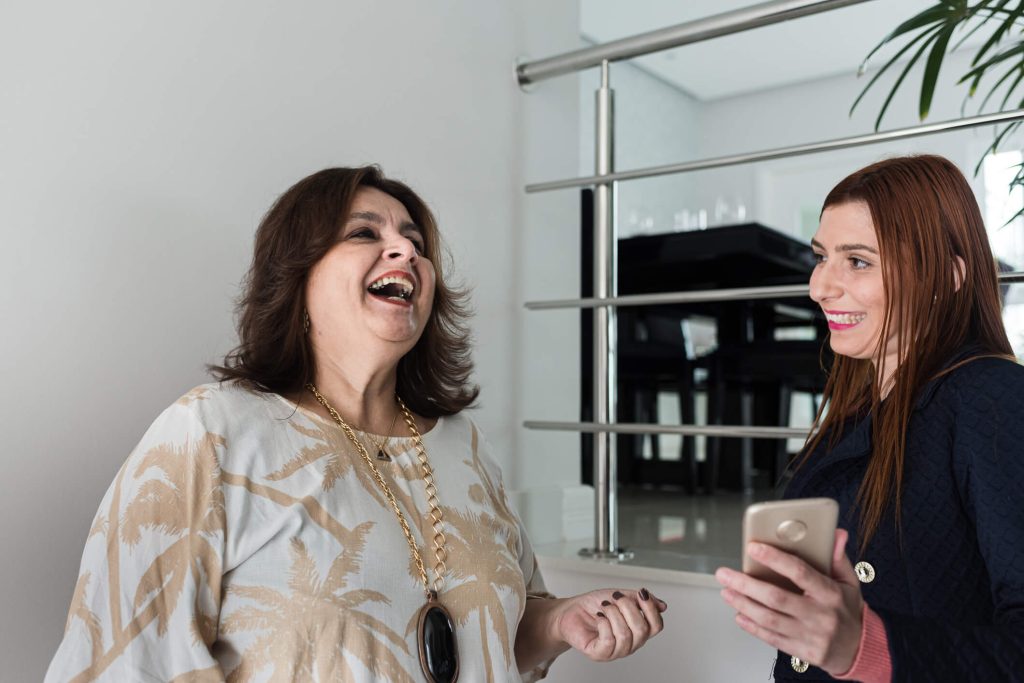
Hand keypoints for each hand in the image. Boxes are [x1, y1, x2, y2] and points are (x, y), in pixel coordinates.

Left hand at [552, 587, 666, 661]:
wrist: (570, 611)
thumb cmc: (594, 605)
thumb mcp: (621, 596)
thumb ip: (640, 600)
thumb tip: (662, 605)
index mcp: (638, 630)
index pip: (656, 626)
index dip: (651, 608)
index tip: (641, 593)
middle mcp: (630, 643)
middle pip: (642, 629)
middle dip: (628, 607)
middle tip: (615, 597)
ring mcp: (615, 651)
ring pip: (625, 634)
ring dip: (613, 613)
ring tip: (604, 606)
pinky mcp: (599, 654)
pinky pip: (608, 641)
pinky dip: (603, 623)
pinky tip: (599, 616)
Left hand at [715, 528, 863, 674]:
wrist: (859, 649)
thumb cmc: (847, 610)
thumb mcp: (850, 582)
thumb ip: (838, 558)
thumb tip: (837, 534)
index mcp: (830, 593)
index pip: (800, 572)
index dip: (775, 559)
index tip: (753, 548)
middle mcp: (819, 615)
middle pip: (776, 598)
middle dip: (746, 584)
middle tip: (724, 573)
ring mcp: (810, 636)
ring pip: (769, 619)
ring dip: (743, 604)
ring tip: (726, 591)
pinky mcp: (802, 652)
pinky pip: (771, 638)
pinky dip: (752, 627)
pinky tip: (739, 614)